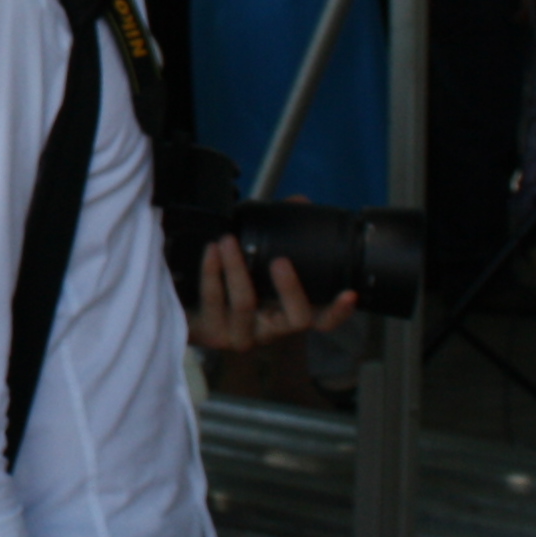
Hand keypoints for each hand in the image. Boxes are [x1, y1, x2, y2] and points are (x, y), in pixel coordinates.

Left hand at [184, 238, 356, 354]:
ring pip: (247, 304)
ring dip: (238, 269)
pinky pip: (215, 300)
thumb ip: (281, 232)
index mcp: (286, 314)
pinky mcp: (213, 333)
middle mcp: (270, 330)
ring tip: (227, 241)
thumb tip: (300, 202)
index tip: (349, 293)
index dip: (338, 311)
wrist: (186, 304)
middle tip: (280, 260)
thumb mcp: (257, 257)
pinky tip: (211, 250)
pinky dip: (213, 272)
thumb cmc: (229, 280)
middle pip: (296, 318)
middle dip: (291, 287)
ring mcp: (242, 335)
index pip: (322, 321)